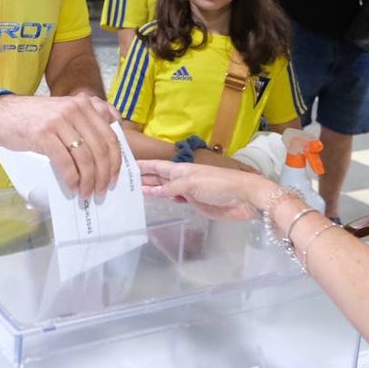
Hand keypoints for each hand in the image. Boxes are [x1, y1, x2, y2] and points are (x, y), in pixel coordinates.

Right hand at [0, 93, 120, 199]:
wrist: (1, 111)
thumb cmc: (34, 117)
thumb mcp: (63, 112)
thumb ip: (85, 122)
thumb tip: (107, 151)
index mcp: (84, 105)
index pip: (110, 136)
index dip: (116, 160)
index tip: (114, 178)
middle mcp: (74, 110)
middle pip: (100, 149)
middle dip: (103, 175)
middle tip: (101, 191)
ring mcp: (58, 121)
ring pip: (84, 157)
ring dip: (88, 180)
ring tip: (86, 193)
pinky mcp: (43, 134)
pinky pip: (65, 161)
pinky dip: (72, 178)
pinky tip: (72, 187)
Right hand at [137, 159, 276, 220]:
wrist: (244, 197)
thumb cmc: (219, 184)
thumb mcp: (192, 184)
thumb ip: (171, 188)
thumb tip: (153, 190)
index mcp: (180, 169)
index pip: (156, 166)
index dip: (142, 165)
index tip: (125, 165)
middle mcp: (182, 178)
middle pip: (158, 177)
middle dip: (143, 177)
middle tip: (123, 180)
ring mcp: (188, 190)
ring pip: (165, 188)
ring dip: (151, 188)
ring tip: (134, 190)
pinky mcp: (196, 202)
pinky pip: (175, 199)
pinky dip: (165, 198)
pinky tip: (157, 198)